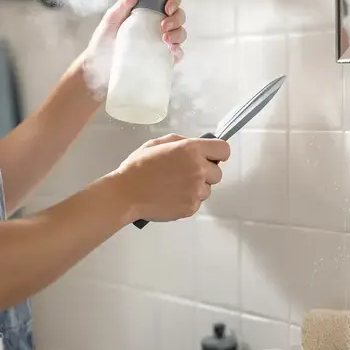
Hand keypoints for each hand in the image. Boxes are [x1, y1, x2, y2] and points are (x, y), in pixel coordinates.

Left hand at [81, 0, 186, 96]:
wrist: (98, 71)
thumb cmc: (102, 43)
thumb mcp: (111, 21)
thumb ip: (123, 4)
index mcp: (147, 10)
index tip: (167, 8)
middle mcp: (157, 23)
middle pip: (178, 15)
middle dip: (176, 19)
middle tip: (163, 27)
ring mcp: (161, 41)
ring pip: (181, 32)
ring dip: (178, 34)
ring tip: (165, 40)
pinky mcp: (162, 58)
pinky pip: (177, 53)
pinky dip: (178, 51)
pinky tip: (172, 51)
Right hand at [111, 134, 230, 222]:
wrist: (126, 193)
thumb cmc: (138, 166)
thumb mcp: (157, 144)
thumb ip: (181, 142)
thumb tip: (197, 146)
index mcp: (191, 150)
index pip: (224, 150)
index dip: (217, 154)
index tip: (208, 158)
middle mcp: (198, 169)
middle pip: (218, 172)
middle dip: (205, 173)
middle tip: (185, 174)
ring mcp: (196, 191)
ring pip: (208, 189)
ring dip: (196, 188)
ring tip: (175, 187)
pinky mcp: (191, 208)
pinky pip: (197, 202)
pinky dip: (188, 200)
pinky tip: (172, 197)